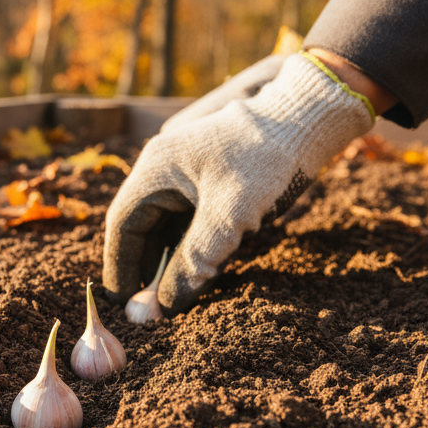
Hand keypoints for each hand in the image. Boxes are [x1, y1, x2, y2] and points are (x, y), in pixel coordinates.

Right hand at [103, 53, 374, 313]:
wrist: (308, 119)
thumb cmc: (265, 163)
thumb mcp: (227, 219)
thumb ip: (192, 263)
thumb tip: (162, 307)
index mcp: (155, 169)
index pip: (122, 224)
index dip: (119, 265)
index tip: (122, 301)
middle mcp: (163, 167)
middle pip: (140, 224)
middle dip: (144, 264)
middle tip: (150, 303)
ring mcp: (186, 170)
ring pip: (165, 223)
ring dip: (167, 257)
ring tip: (174, 291)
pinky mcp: (210, 175)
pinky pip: (187, 216)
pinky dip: (189, 243)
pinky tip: (201, 266)